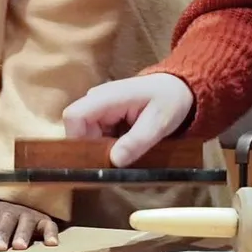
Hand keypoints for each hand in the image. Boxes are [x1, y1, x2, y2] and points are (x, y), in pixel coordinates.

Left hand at [0, 201, 58, 250]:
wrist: (12, 206)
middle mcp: (7, 211)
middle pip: (4, 219)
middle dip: (1, 232)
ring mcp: (26, 215)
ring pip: (25, 221)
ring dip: (22, 233)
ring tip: (19, 246)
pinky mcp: (42, 221)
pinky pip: (48, 225)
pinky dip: (50, 233)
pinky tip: (51, 243)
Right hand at [62, 74, 194, 165]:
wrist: (177, 88)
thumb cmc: (169, 100)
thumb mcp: (159, 122)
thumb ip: (137, 141)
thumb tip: (114, 161)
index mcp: (107, 97)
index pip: (73, 116)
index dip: (77, 139)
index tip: (96, 159)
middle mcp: (97, 100)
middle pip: (78, 130)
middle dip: (93, 150)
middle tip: (117, 164)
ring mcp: (99, 107)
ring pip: (86, 135)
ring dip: (101, 150)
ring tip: (126, 156)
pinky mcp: (104, 115)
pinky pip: (96, 135)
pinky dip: (107, 146)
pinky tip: (126, 149)